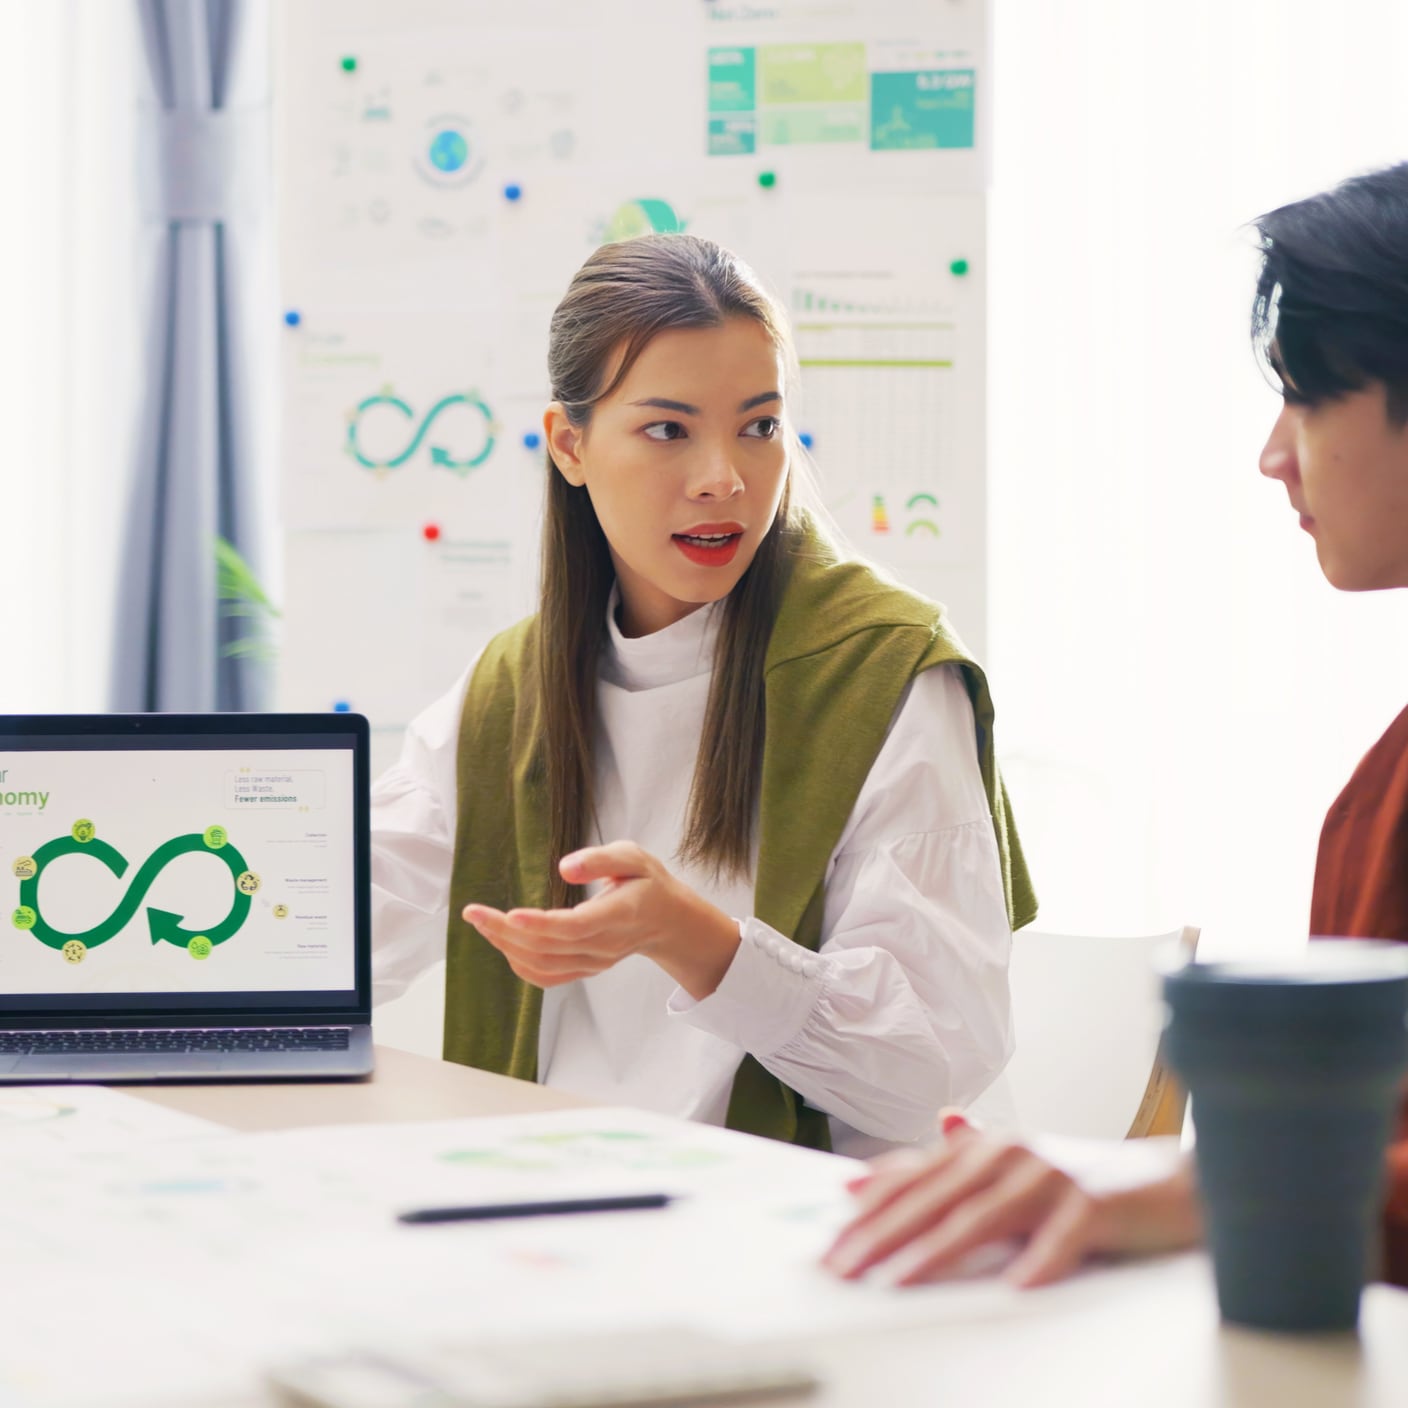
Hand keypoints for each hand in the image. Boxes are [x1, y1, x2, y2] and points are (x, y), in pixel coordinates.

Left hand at [463, 841, 740, 997]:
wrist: (668, 921)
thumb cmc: (648, 882)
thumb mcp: (634, 857)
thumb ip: (601, 859)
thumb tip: (565, 868)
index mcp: (621, 913)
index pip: (578, 926)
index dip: (543, 924)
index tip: (511, 914)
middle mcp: (606, 944)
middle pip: (550, 947)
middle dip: (506, 932)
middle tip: (474, 912)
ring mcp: (595, 961)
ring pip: (544, 964)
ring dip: (507, 946)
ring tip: (482, 923)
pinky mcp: (585, 969)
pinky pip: (547, 976)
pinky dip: (520, 964)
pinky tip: (502, 943)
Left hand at [822, 1114, 1200, 1288]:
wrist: (1174, 1182)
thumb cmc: (1088, 1182)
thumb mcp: (1018, 1167)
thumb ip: (964, 1156)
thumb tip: (912, 1143)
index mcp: (987, 1148)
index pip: (915, 1176)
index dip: (869, 1205)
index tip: (830, 1236)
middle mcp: (1010, 1154)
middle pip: (934, 1198)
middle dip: (882, 1235)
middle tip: (843, 1268)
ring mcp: (1051, 1177)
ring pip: (981, 1217)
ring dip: (935, 1252)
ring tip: (898, 1282)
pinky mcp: (1095, 1204)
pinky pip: (1061, 1239)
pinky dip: (1038, 1261)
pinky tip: (1014, 1286)